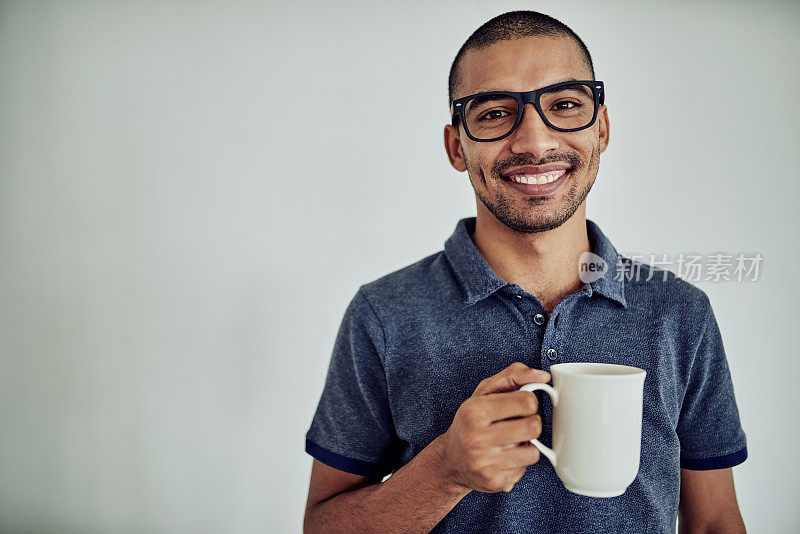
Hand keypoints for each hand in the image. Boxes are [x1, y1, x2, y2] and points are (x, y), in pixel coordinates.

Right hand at [440, 362, 550, 492]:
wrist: (451, 461)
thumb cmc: (470, 421)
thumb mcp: (485, 392)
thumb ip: (513, 376)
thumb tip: (543, 376)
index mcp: (474, 411)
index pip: (527, 402)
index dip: (527, 402)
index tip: (518, 406)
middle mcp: (477, 438)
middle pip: (534, 426)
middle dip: (530, 423)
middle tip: (517, 424)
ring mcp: (486, 463)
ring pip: (533, 452)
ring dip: (527, 445)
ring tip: (511, 441)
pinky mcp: (495, 482)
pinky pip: (525, 469)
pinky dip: (519, 462)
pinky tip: (504, 457)